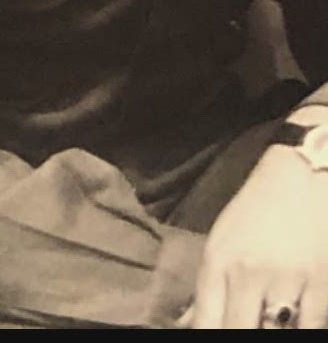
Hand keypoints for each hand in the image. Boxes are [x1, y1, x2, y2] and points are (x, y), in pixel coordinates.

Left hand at [186, 148, 327, 327]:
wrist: (302, 175)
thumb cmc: (255, 211)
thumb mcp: (221, 242)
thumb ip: (208, 286)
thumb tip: (188, 322)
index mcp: (218, 264)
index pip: (206, 320)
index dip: (208, 335)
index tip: (213, 336)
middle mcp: (248, 274)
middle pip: (239, 330)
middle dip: (240, 333)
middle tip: (246, 328)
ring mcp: (286, 279)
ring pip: (277, 332)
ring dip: (271, 332)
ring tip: (266, 325)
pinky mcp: (322, 282)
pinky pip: (312, 324)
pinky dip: (304, 328)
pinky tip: (295, 324)